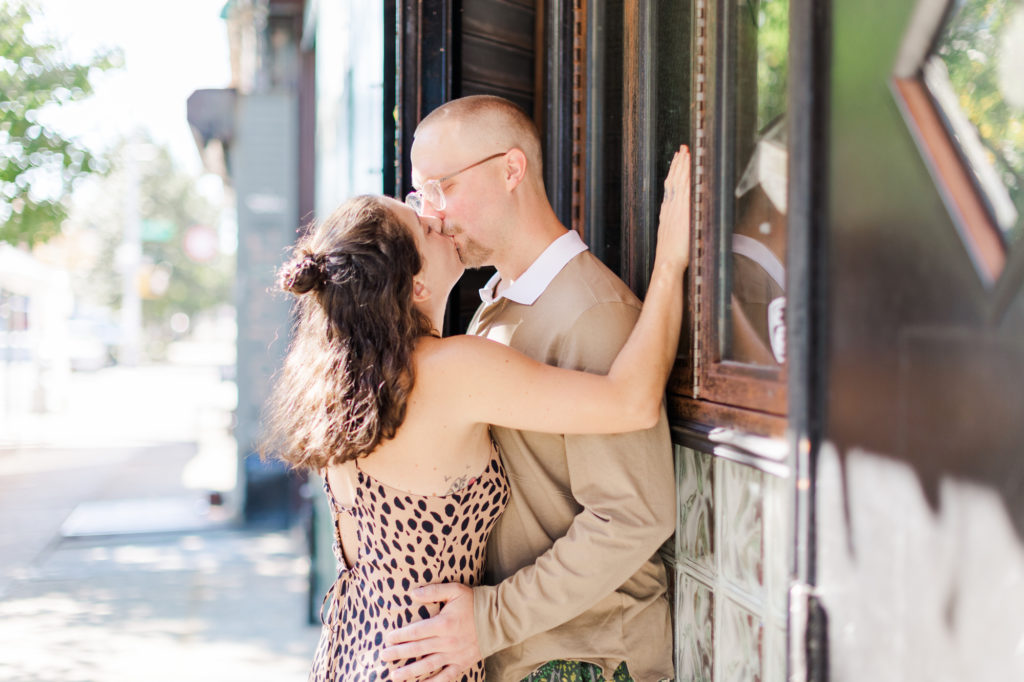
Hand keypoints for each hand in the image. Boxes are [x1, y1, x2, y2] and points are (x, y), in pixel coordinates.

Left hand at [380, 583, 481, 680]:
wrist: (498, 619)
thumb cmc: (474, 602)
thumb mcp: (455, 590)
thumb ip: (433, 591)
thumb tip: (412, 593)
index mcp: (443, 624)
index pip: (415, 632)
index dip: (400, 636)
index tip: (388, 639)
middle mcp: (446, 642)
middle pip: (417, 649)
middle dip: (398, 653)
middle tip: (383, 656)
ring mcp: (454, 655)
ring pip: (427, 666)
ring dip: (409, 672)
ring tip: (394, 676)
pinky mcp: (462, 664)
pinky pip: (445, 677)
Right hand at [656, 144, 691, 269]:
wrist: (668, 262)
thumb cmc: (671, 254)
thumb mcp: (669, 234)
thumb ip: (673, 223)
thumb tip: (678, 217)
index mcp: (667, 212)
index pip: (670, 186)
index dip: (674, 172)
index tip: (677, 160)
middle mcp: (670, 207)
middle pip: (674, 181)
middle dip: (678, 164)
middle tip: (683, 149)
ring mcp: (676, 209)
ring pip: (679, 182)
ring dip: (683, 167)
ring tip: (686, 153)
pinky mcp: (683, 212)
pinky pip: (684, 190)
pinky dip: (686, 177)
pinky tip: (689, 169)